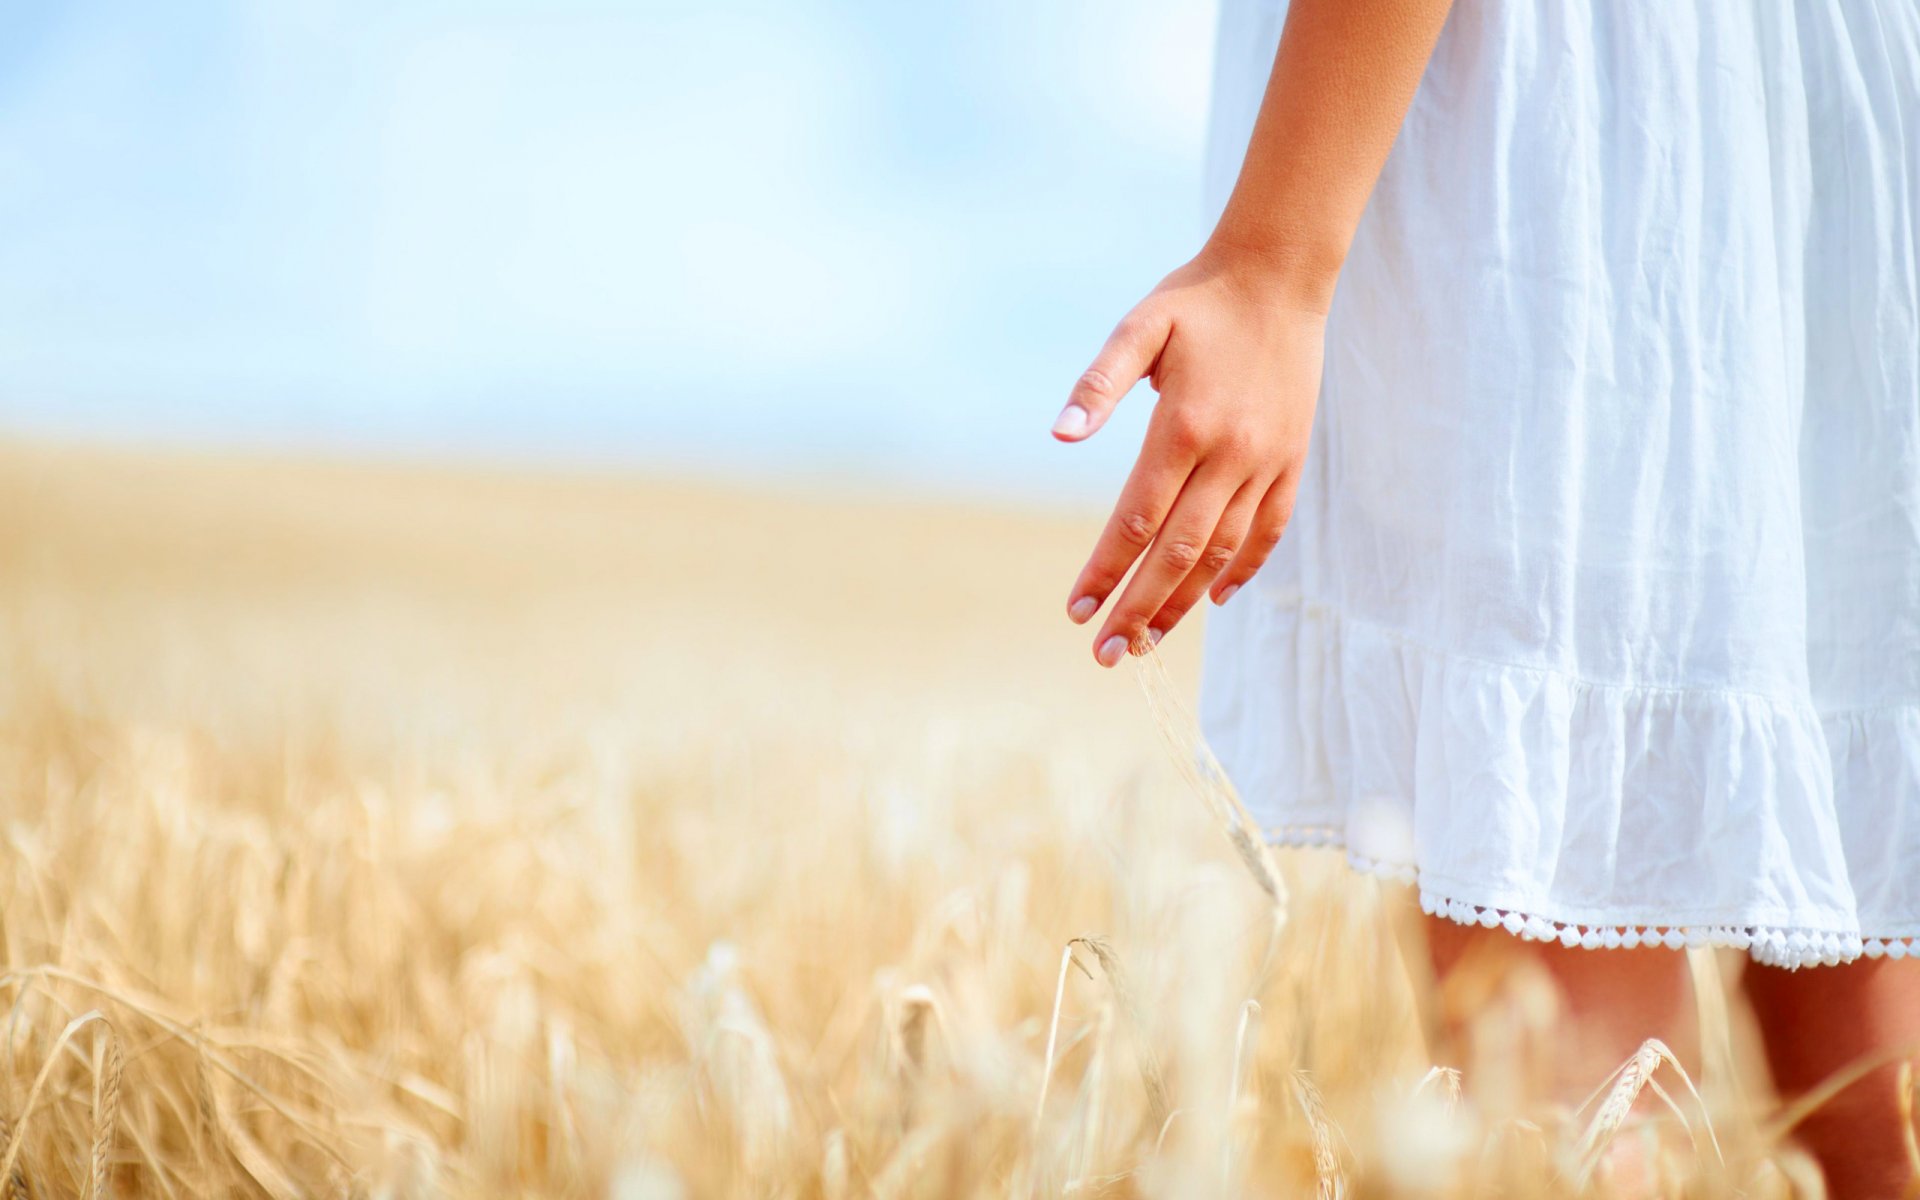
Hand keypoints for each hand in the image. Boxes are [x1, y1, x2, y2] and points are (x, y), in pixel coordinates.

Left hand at [1054, 248, 1324, 666]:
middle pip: (1179, 553)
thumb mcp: (1138, 328)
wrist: (1280, 275)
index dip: (1106, 570)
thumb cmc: (1197, 300)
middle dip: (1138, 608)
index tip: (1076, 610)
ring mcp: (1268, 462)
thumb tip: (1059, 435)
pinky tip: (1214, 599)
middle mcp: (1231, 454)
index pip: (1136, 520)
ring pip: (1225, 552)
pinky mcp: (1294, 461)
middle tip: (1105, 655)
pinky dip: (1244, 569)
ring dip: (1184, 603)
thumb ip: (1099, 384)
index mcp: (1184, 427)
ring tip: (1148, 641)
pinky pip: (1270, 530)